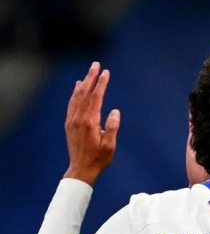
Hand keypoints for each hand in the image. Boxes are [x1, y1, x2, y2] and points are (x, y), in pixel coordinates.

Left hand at [63, 62, 120, 185]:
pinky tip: (78, 87)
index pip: (96, 98)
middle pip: (85, 93)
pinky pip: (72, 103)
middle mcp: (79, 118)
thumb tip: (115, 111)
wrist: (81, 169)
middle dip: (91, 77)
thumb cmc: (99, 159)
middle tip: (96, 64)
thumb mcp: (110, 146)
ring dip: (83, 83)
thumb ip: (112, 127)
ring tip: (89, 72)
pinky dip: (75, 93)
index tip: (106, 73)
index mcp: (90, 122)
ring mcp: (72, 120)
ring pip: (77, 96)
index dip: (101, 84)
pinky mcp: (69, 123)